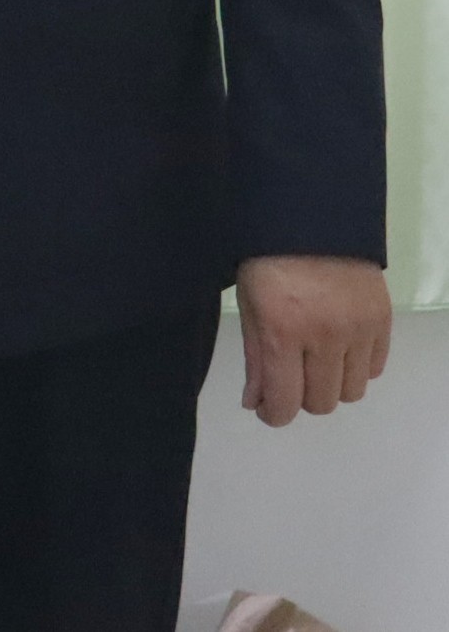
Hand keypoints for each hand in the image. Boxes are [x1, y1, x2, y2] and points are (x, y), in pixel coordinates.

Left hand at [236, 255, 391, 426]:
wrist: (312, 216)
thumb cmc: (266, 258)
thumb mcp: (248, 304)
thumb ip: (254, 358)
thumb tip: (257, 403)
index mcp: (281, 330)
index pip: (286, 400)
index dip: (275, 415)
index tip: (270, 410)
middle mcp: (325, 336)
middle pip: (322, 403)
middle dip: (301, 397)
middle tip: (290, 376)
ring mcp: (359, 329)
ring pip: (351, 392)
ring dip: (331, 384)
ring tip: (315, 358)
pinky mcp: (383, 320)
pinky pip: (375, 369)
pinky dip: (356, 367)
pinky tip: (339, 347)